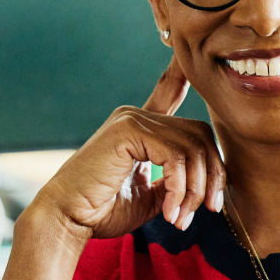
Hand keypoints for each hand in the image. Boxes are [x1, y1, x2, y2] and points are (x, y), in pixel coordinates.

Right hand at [27, 55, 226, 247]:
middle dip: (213, 175)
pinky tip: (171, 211)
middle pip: (200, 135)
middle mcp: (136, 116)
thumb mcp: (152, 196)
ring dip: (195, 189)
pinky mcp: (127, 131)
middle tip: (208, 208)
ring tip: (182, 217)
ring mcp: (131, 120)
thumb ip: (177, 181)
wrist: (67, 221)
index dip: (180, 76)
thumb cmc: (103, 211)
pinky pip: (175, 156)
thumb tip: (207, 180)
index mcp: (140, 128)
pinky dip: (181, 187)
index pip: (168, 94)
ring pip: (192, 148)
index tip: (187, 59)